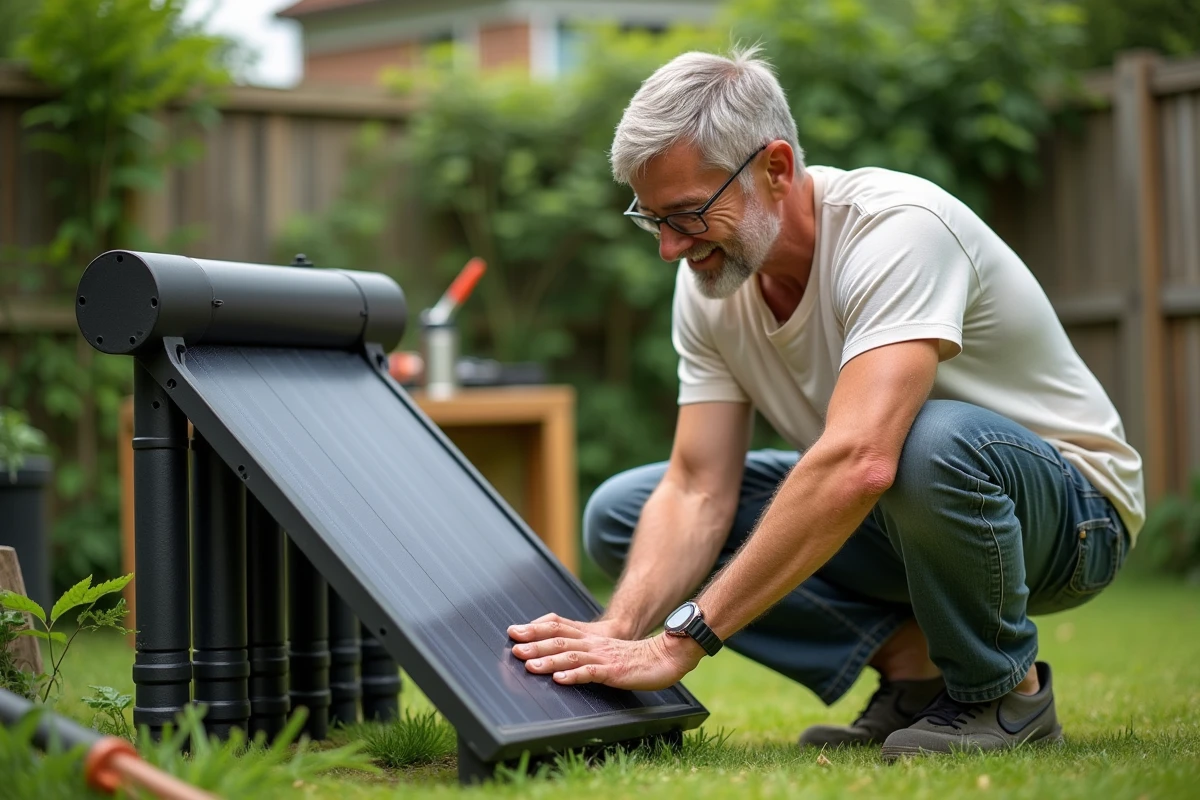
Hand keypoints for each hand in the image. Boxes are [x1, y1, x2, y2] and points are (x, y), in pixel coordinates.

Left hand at [506, 613, 703, 690]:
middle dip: (535, 642)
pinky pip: (591, 673)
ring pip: (571, 656)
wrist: (666, 654)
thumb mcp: (605, 650)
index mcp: (590, 637)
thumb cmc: (635, 657)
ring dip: (549, 660)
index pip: (558, 628)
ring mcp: (603, 657)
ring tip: (529, 665)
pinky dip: (574, 675)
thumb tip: (559, 659)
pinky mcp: (614, 670)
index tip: (514, 631)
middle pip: (559, 640)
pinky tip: (560, 680)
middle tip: (514, 646)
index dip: (536, 627)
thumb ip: (585, 651)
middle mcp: (593, 644)